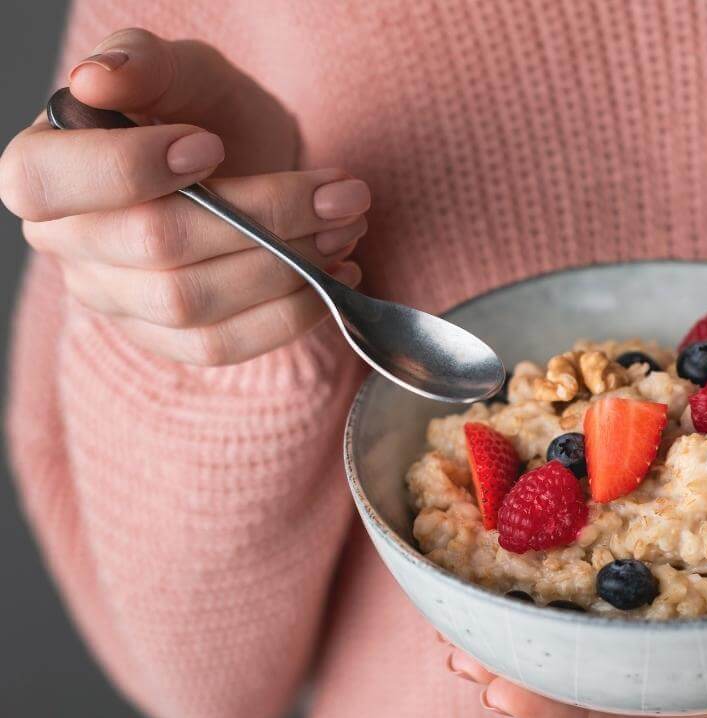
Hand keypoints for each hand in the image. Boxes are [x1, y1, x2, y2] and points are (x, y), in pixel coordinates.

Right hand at [0, 28, 369, 364]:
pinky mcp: (168, 340)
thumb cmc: (201, 112)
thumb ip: (144, 61)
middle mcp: (68, 245)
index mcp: (41, 168)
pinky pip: (224, 347)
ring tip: (346, 227)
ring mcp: (118, 301)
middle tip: (338, 193)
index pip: (47, 183)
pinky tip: (335, 277)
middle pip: (152, 245)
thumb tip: (99, 79)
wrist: (241, 168)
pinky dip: (292, 315)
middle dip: (260, 217)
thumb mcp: (183, 70)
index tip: (210, 147)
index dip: (130, 169)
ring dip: (287, 267)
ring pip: (193, 304)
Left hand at [441, 421, 706, 717]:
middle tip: (455, 647)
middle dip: (524, 663)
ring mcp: (690, 563)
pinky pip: (613, 515)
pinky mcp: (685, 499)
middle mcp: (704, 621)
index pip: (651, 709)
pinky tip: (514, 499)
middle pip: (599, 662)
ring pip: (595, 600)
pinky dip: (560, 516)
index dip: (575, 711)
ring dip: (525, 601)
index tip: (503, 691)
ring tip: (457, 590)